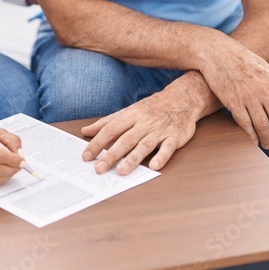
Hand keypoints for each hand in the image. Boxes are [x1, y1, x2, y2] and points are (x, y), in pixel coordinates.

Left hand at [79, 89, 198, 174]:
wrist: (182, 98)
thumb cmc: (152, 108)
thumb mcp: (128, 111)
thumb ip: (107, 122)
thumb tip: (86, 131)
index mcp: (131, 116)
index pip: (110, 129)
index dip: (97, 143)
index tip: (86, 156)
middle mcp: (144, 123)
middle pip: (125, 140)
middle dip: (111, 154)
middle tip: (99, 168)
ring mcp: (159, 130)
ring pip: (144, 145)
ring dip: (133, 158)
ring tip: (121, 171)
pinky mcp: (174, 137)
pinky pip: (168, 148)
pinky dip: (161, 156)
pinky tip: (154, 166)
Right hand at [196, 31, 268, 151]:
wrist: (216, 52)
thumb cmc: (241, 59)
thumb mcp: (264, 67)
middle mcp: (263, 89)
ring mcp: (248, 96)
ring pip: (263, 125)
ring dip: (267, 139)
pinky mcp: (233, 102)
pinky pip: (245, 124)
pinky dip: (251, 135)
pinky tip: (254, 140)